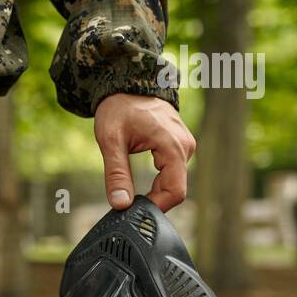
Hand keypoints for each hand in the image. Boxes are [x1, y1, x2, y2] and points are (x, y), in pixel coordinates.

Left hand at [94, 94, 196, 212]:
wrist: (127, 84)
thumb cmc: (118, 108)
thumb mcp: (110, 141)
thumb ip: (116, 174)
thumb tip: (120, 204)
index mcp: (173, 146)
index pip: (175, 192)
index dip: (155, 207)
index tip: (133, 212)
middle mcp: (186, 147)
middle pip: (175, 189)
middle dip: (152, 200)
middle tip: (126, 202)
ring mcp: (185, 146)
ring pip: (174, 182)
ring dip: (154, 190)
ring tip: (131, 188)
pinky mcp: (180, 146)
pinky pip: (173, 172)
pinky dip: (158, 181)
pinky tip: (141, 181)